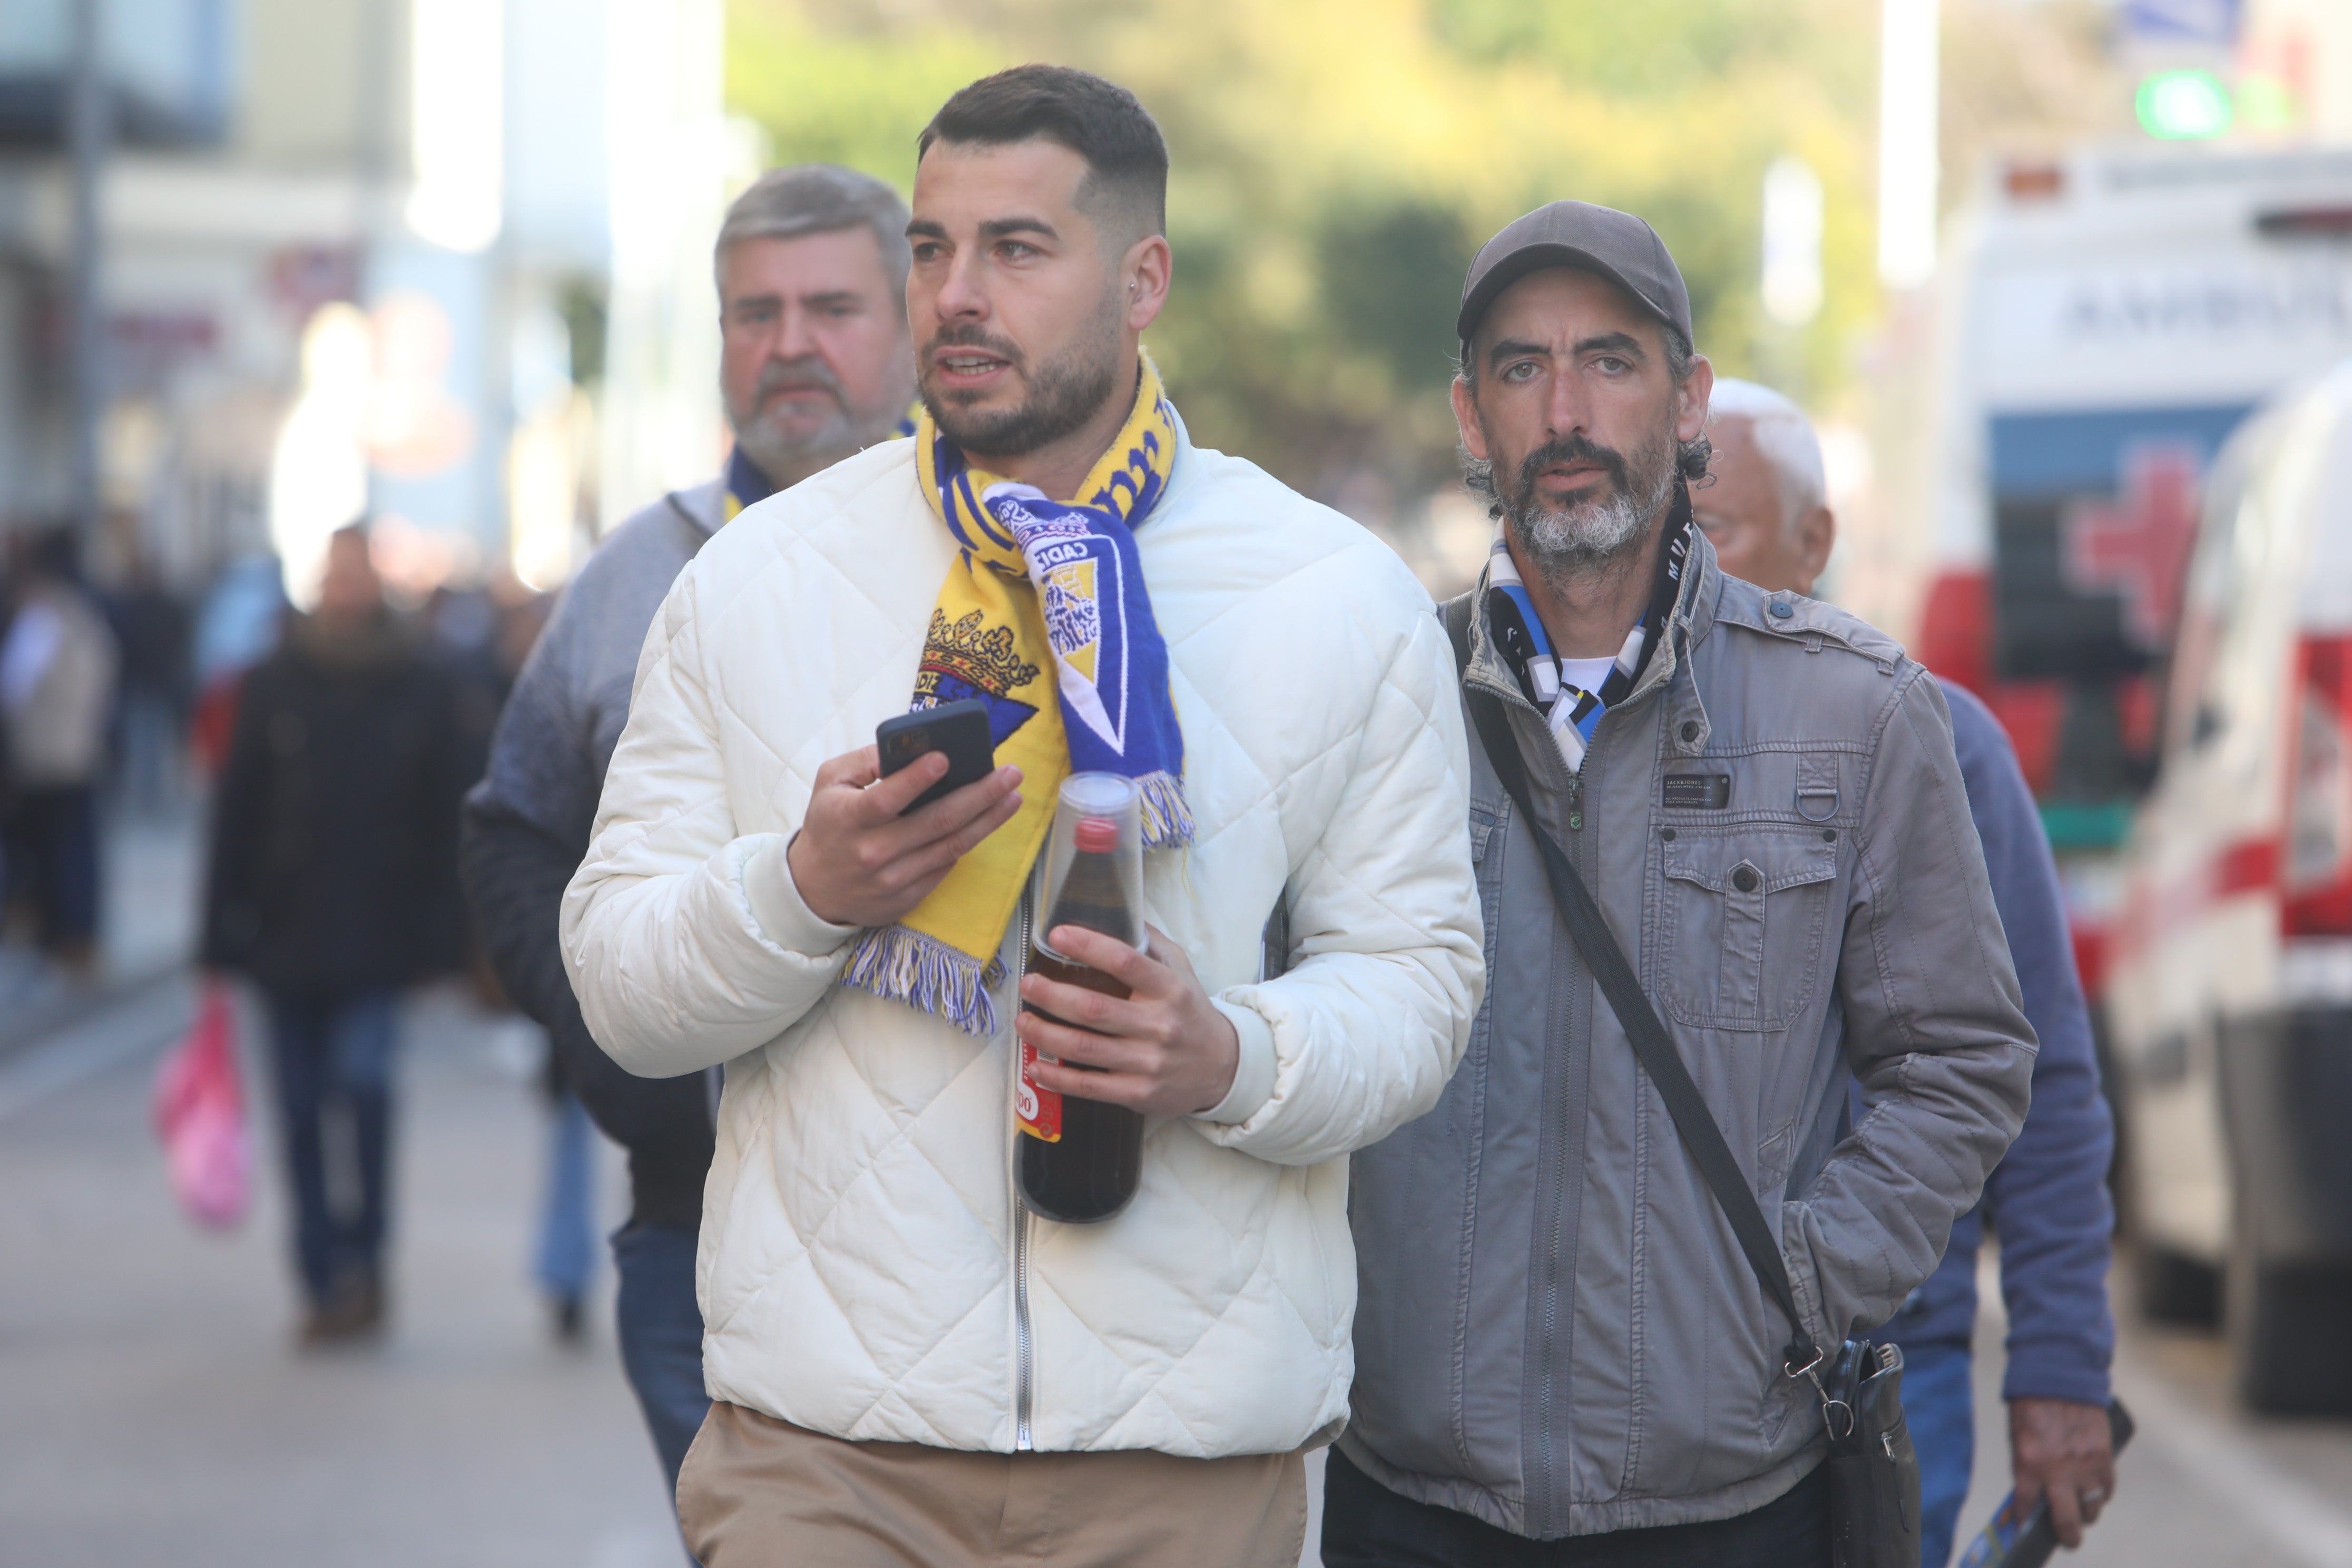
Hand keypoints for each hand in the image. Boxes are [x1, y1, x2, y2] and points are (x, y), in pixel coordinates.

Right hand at [785, 745, 1023, 928]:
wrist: (813, 889)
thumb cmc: (828, 824)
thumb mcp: (830, 783)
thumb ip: (864, 760)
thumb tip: (911, 745)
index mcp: (848, 819)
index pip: (884, 799)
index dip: (915, 779)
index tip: (945, 757)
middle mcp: (872, 852)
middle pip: (935, 822)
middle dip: (979, 795)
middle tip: (1011, 774)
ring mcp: (892, 879)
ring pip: (951, 846)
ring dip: (988, 820)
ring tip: (1013, 796)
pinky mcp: (907, 897)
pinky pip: (945, 865)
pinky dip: (967, 841)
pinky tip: (986, 821)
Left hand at [1016, 923, 1239, 1117]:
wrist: (1224, 1067)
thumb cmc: (1190, 1012)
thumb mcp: (1182, 970)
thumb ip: (1151, 943)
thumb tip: (1117, 911)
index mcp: (1169, 989)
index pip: (1126, 962)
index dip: (1088, 946)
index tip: (1057, 935)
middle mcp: (1159, 1025)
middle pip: (1094, 1009)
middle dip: (1051, 995)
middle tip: (1028, 984)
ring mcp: (1148, 1062)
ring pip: (1084, 1048)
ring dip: (1045, 1034)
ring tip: (1023, 1021)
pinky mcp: (1139, 1093)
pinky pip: (1089, 1086)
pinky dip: (1058, 1077)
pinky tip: (1036, 1065)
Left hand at [2006, 1397, 2115, 1548]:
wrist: (2059, 1376)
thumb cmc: (2032, 1406)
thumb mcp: (2017, 1438)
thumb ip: (2025, 1468)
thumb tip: (2030, 1498)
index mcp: (2028, 1464)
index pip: (2025, 1506)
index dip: (2025, 1520)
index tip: (2025, 1526)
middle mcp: (2057, 1471)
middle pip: (2066, 1521)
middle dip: (2067, 1537)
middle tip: (2067, 1541)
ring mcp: (2084, 1467)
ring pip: (2091, 1510)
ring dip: (2086, 1515)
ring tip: (2081, 1513)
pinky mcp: (2104, 1458)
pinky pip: (2106, 1490)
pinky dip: (2100, 1495)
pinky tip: (2093, 1491)